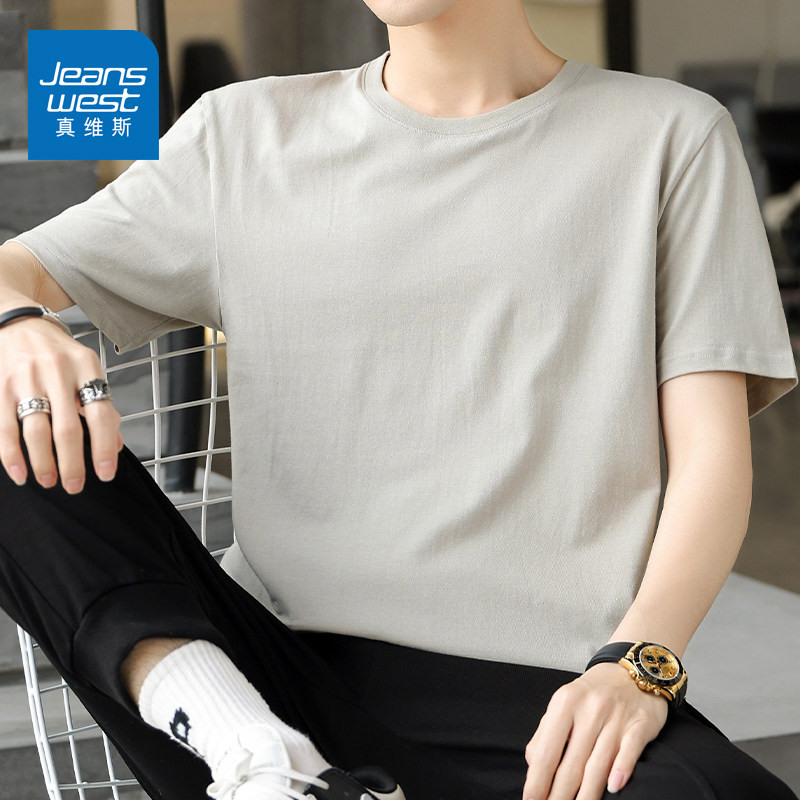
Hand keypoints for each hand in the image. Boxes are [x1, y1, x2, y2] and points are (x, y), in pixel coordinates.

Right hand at [0, 314, 122, 492]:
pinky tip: (20, 474)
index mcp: (86, 366)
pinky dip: (12, 455)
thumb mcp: (87, 370)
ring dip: (43, 463)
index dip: (104, 447)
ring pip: (35, 430)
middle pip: (67, 428)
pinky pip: (5, 428)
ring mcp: (26, 378)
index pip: (101, 413)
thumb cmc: (58, 353)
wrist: (16, 322)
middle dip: (72, 463)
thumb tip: (115, 445)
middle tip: (75, 486)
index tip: (105, 474)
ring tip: (50, 481)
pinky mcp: (0, 386)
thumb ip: (102, 406)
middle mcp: (57, 370)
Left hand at [522, 663, 668, 799]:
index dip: (537, 781)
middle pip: (572, 764)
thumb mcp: (564, 704)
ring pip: (598, 764)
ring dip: (586, 796)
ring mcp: (616, 717)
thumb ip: (546, 732)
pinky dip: (621, 770)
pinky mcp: (640, 724)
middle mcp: (589, 709)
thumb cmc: (592, 694)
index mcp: (564, 703)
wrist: (632, 669)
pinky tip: (613, 788)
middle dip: (559, 796)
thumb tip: (533, 764)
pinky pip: (630, 750)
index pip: (546, 750)